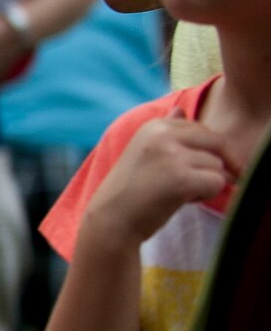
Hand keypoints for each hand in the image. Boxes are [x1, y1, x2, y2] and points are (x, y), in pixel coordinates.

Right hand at [85, 117, 235, 251]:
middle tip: (184, 183)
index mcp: (155, 125)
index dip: (199, 153)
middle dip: (210, 166)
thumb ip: (168, 131)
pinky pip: (217, 183)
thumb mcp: (145, 152)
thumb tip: (181, 110)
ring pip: (218, 165)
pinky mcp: (181, 178)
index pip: (202, 129)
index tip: (178, 170)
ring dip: (205, 182)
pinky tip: (182, 200)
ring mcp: (172, 155)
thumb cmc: (130, 190)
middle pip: (217, 143)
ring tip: (177, 192)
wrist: (111, 221)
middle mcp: (163, 134)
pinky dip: (206, 196)